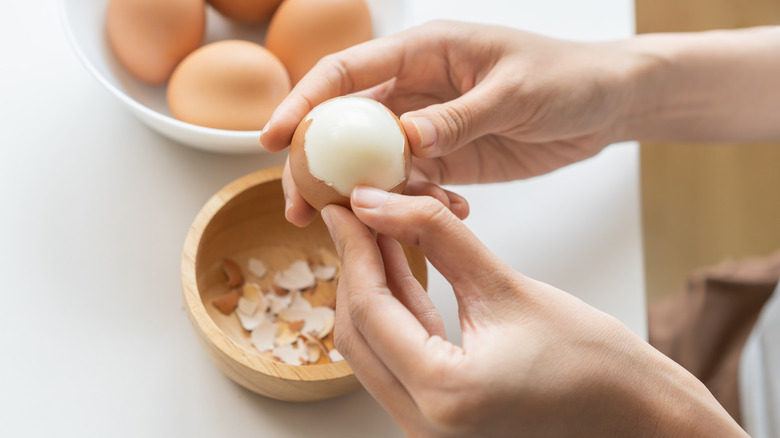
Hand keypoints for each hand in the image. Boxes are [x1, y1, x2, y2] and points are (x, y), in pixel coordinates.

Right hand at [262, 20, 639, 225]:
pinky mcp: (449, 157)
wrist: (606, 104)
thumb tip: (404, 140)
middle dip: (317, 164)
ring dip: (363, 195)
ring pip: (375, 162)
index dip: (304, 103)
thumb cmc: (566, 77)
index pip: (347, 74)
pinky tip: (441, 217)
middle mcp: (416, 89)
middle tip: (298, 207)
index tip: (272, 139)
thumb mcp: (514, 93)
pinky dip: (416, 205)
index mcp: (424, 53)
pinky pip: (415, 184)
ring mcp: (429, 126)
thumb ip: (459, 116)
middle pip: (346, 126)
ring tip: (358, 228)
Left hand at [322, 186, 746, 436]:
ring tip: (377, 235)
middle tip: (357, 216)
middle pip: (358, 334)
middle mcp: (425, 427)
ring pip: (373, 351)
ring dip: (372, 292)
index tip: (345, 206)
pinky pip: (399, 365)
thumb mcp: (507, 286)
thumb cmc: (596, 363)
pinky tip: (401, 273)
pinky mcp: (440, 424)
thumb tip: (380, 203)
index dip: (353, 248)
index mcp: (443, 395)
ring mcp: (430, 432)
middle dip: (354, 269)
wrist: (638, 418)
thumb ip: (437, 237)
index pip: (370, 309)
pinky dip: (396, 318)